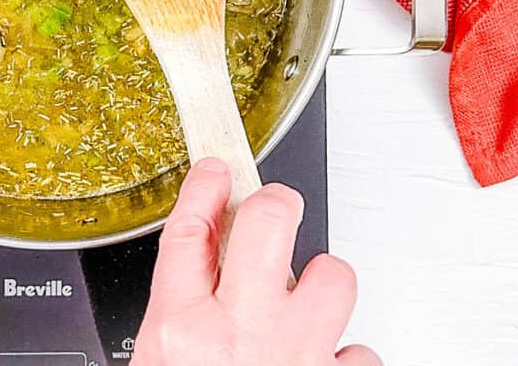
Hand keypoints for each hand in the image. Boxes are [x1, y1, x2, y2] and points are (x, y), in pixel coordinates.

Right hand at [134, 159, 379, 365]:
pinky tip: (321, 353)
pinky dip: (342, 350)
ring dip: (320, 281)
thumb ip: (176, 313)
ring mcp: (297, 356)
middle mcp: (241, 336)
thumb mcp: (158, 361)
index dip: (205, 189)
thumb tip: (195, 271)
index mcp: (182, 330)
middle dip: (276, 202)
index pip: (190, 231)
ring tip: (303, 295)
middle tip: (275, 206)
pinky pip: (359, 348)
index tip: (215, 172)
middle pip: (268, 222)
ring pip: (332, 275)